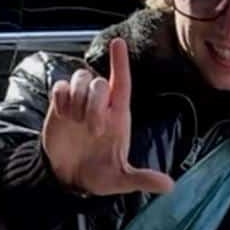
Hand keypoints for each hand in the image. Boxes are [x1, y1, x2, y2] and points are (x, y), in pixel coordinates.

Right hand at [42, 37, 175, 198]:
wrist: (68, 178)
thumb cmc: (98, 174)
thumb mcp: (121, 180)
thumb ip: (142, 179)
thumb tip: (169, 186)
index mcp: (118, 117)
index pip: (121, 83)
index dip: (120, 63)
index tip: (118, 43)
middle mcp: (100, 106)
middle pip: (98, 83)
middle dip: (94, 103)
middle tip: (93, 130)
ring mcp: (79, 104)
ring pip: (79, 80)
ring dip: (76, 99)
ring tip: (75, 122)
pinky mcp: (60, 107)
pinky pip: (60, 87)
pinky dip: (61, 98)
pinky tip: (63, 115)